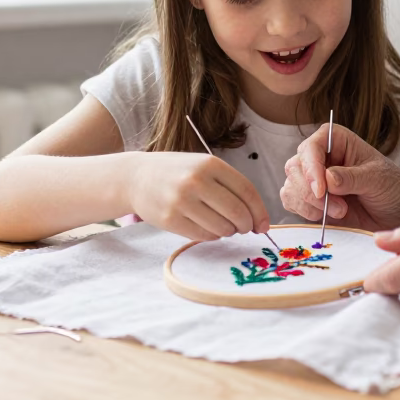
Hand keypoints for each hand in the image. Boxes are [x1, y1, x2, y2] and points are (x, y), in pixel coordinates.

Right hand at [126, 152, 270, 241]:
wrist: (136, 177)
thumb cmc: (177, 173)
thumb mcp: (203, 167)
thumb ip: (230, 186)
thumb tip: (257, 220)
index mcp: (210, 164)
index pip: (247, 191)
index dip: (260, 212)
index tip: (263, 225)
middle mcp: (196, 180)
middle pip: (237, 212)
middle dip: (246, 225)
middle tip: (244, 228)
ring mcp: (181, 200)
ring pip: (222, 228)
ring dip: (228, 231)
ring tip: (222, 225)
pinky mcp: (170, 219)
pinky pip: (204, 235)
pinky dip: (212, 235)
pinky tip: (207, 227)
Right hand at [279, 123, 399, 232]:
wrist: (396, 216)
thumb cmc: (392, 189)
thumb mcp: (378, 179)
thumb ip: (352, 177)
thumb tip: (327, 178)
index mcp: (336, 140)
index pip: (311, 147)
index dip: (311, 167)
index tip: (321, 190)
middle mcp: (320, 156)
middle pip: (295, 167)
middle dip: (311, 192)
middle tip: (340, 208)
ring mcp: (312, 179)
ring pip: (291, 186)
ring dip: (310, 205)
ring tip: (341, 212)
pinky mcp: (308, 200)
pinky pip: (290, 202)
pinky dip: (305, 212)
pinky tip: (327, 217)